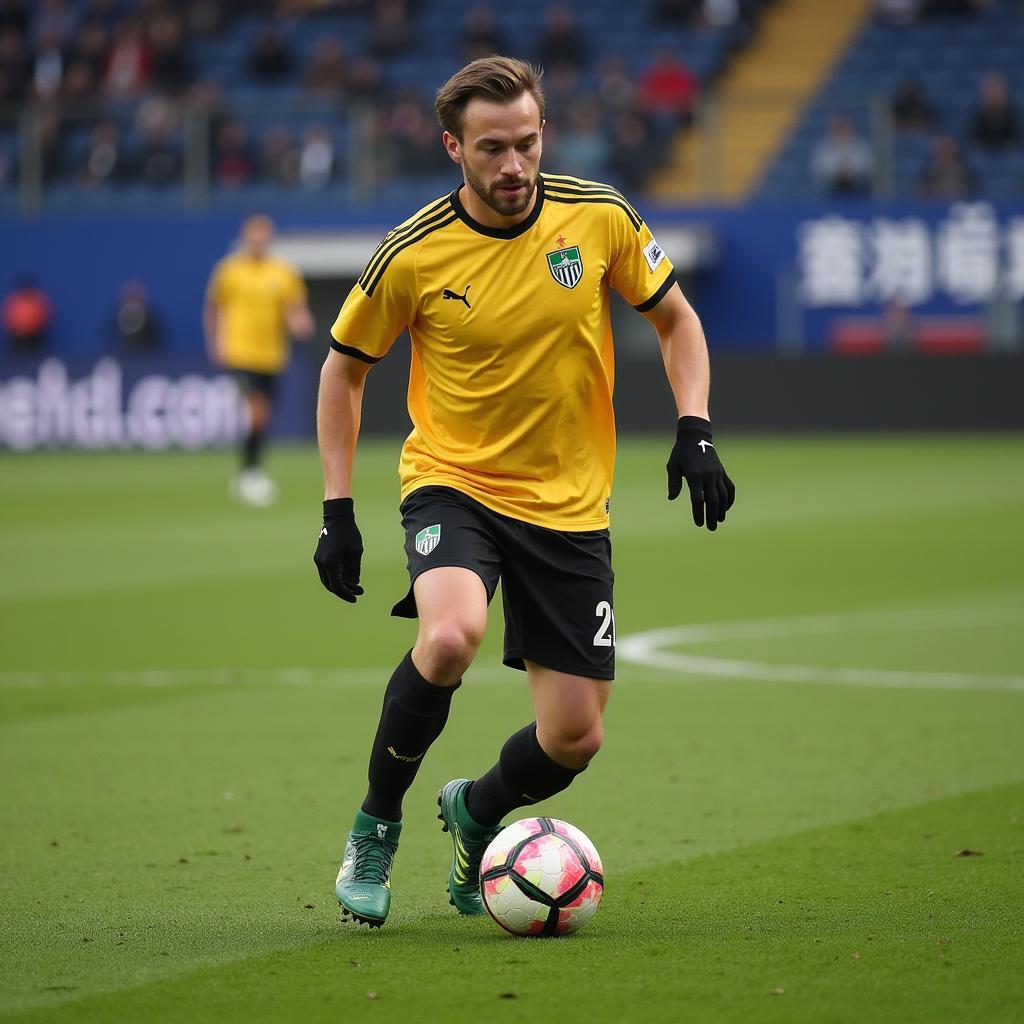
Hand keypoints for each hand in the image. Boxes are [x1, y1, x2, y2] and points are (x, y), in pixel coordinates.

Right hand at [313, 498, 364, 601]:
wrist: (337, 518)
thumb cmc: (349, 533)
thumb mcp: (356, 551)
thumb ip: (354, 569)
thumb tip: (354, 583)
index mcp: (330, 563)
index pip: (337, 586)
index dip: (346, 594)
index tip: (356, 598)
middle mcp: (321, 563)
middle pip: (331, 586)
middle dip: (344, 591)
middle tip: (359, 591)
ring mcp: (318, 560)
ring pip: (328, 580)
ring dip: (340, 584)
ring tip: (355, 584)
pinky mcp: (319, 557)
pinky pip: (327, 572)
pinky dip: (336, 577)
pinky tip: (348, 576)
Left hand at [666, 416, 735, 531]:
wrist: (696, 437)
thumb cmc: (681, 453)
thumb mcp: (673, 466)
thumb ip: (673, 482)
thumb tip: (671, 498)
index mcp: (694, 476)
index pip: (698, 500)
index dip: (699, 513)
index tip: (698, 523)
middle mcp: (708, 475)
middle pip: (713, 501)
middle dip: (712, 516)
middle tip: (711, 528)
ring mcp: (717, 473)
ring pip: (723, 495)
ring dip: (722, 510)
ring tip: (719, 521)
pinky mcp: (722, 471)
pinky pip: (730, 487)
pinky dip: (729, 499)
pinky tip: (726, 508)